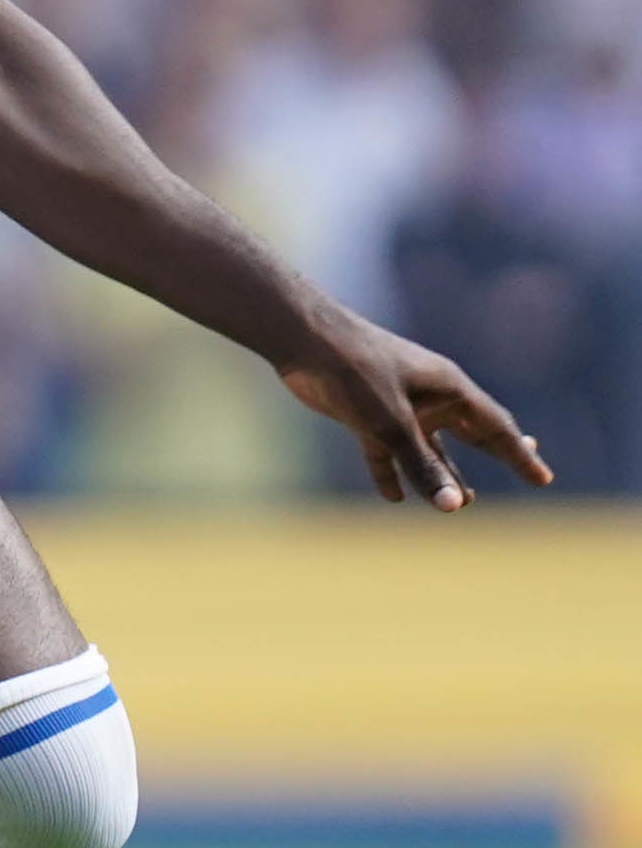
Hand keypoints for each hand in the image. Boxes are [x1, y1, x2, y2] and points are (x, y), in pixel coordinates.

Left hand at [273, 313, 550, 509]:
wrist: (304, 341)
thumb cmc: (356, 372)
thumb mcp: (392, 424)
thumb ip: (422, 466)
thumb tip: (453, 506)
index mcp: (450, 390)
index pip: (496, 429)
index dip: (520, 455)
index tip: (543, 479)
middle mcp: (430, 397)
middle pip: (473, 434)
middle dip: (498, 455)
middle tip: (529, 473)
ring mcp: (398, 405)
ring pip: (429, 448)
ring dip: (443, 474)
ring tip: (461, 504)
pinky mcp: (364, 414)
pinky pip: (386, 450)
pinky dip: (391, 472)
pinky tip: (393, 497)